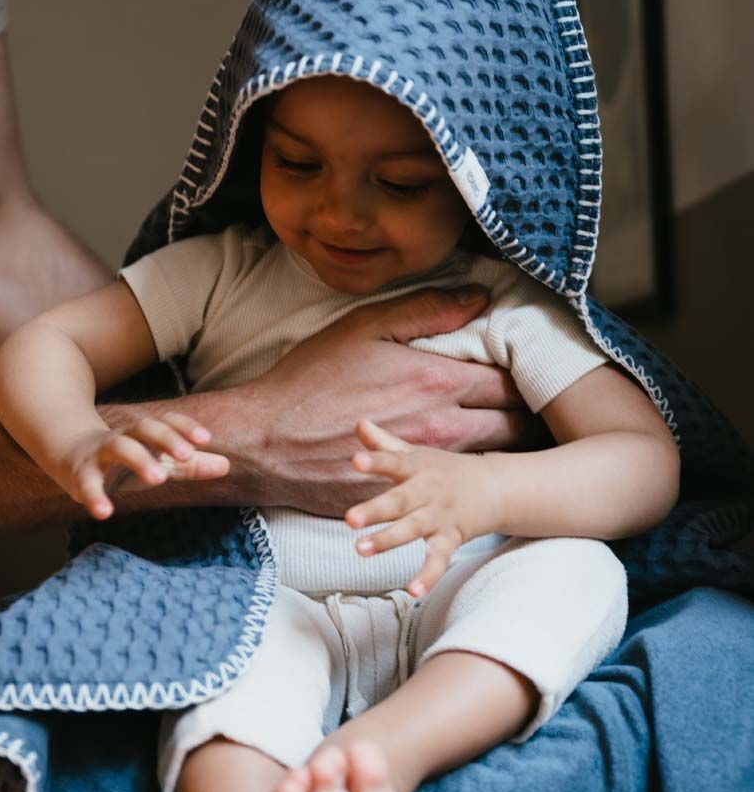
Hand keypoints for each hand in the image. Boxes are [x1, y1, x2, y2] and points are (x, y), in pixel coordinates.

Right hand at [56, 412, 229, 519]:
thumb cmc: (123, 459)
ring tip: (159, 479)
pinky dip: (94, 496)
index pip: (166, 422)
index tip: (205, 438)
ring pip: (119, 447)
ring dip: (139, 459)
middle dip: (166, 439)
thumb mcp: (157, 460)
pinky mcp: (79, 473)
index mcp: (143, 433)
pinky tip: (104, 512)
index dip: (184, 427)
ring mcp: (99, 453)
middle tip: (187, 455)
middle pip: (144, 428)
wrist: (68, 452)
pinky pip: (87, 483)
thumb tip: (227, 465)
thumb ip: (190, 466)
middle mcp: (123, 436)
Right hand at [233, 287, 529, 514]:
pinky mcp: (411, 494)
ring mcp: (428, 467)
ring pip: (489, 457)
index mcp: (437, 382)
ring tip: (500, 428)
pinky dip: (465, 473)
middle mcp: (443, 428)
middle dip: (522, 412)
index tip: (523, 369)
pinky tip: (461, 462)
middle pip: (512, 426)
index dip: (523, 375)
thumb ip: (428, 310)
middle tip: (523, 402)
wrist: (267, 442)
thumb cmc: (311, 379)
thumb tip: (480, 297)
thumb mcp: (365, 328)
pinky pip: (454, 485)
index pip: (509, 382)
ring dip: (499, 442)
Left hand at [345, 418, 503, 595]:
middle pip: (400, 501)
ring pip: (413, 529)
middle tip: (349, 519)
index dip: (375, 461)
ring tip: (360, 550)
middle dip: (375, 510)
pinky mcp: (451, 539)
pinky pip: (439, 559)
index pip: (393, 462)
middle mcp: (428, 492)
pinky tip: (413, 591)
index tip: (356, 461)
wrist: (494, 487)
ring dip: (388, 540)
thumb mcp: (416, 455)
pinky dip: (428, 576)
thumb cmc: (443, 470)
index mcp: (416, 468)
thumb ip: (385, 445)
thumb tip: (358, 423)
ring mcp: (440, 516)